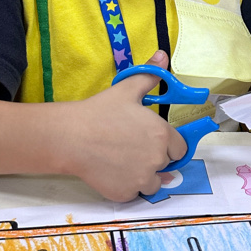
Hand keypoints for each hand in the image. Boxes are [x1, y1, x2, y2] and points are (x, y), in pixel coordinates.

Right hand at [58, 50, 186, 200]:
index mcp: (162, 134)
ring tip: (121, 160)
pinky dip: (126, 186)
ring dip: (143, 175)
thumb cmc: (99, 112)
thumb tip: (162, 57)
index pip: (180, 148)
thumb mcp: (126, 89)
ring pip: (153, 182)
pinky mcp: (126, 193)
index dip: (167, 144)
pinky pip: (134, 193)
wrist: (71, 137)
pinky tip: (111, 171)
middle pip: (166, 164)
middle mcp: (157, 159)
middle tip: (130, 146)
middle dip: (153, 158)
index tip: (150, 140)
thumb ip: (150, 76)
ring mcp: (142, 179)